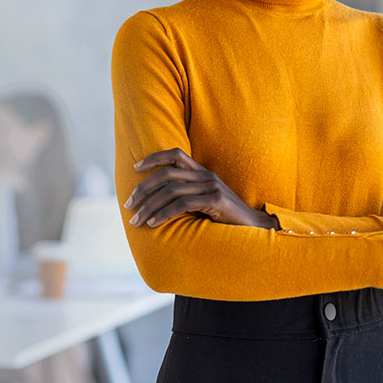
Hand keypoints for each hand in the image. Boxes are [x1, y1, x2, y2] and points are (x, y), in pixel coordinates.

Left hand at [123, 148, 279, 229]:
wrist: (254, 228)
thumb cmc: (226, 218)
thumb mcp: (205, 202)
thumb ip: (187, 196)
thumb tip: (159, 202)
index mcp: (202, 172)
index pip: (176, 154)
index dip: (154, 158)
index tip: (136, 168)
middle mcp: (206, 175)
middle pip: (167, 173)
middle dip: (143, 188)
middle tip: (128, 204)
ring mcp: (211, 187)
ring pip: (171, 190)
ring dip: (149, 206)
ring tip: (136, 220)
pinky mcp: (215, 201)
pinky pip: (182, 204)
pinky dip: (164, 214)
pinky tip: (153, 223)